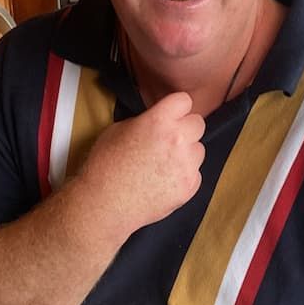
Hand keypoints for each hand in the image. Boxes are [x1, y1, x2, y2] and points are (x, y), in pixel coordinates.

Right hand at [78, 91, 205, 240]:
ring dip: (187, 153)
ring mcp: (187, 165)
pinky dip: (184, 175)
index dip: (176, 108)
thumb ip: (144, 122)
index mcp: (159, 121)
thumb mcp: (118, 130)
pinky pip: (196, 173)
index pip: (184, 101)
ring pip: (199, 149)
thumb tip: (156, 124)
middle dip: (185, 129)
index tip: (170, 114)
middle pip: (198, 124)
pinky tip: (164, 180)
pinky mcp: (189, 187)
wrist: (104, 204)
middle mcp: (178, 140)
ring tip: (164, 163)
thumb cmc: (105, 166)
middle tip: (168, 140)